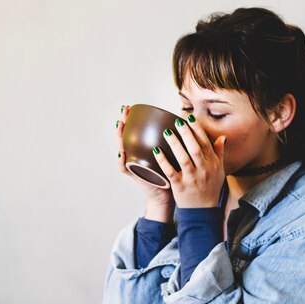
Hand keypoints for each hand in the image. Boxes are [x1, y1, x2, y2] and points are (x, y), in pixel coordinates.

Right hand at [116, 105, 173, 221]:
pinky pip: (124, 168)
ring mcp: (134, 165)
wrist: (168, 195)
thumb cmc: (172, 174)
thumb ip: (175, 141)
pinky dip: (121, 160)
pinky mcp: (135, 175)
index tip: (132, 106)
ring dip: (119, 137)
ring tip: (120, 125)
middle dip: (124, 122)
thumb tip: (185, 122)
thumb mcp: (172, 155)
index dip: (132, 119)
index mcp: (144, 150)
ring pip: (121, 149)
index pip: (135, 131)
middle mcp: (136, 156)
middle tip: (124, 110)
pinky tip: (121, 152)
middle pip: (126, 136)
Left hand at [153, 118, 225, 207]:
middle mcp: (203, 170)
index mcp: (212, 163)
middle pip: (195, 148)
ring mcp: (192, 178)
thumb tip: (222, 137)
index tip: (189, 117)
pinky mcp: (180, 186)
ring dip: (175, 144)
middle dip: (186, 133)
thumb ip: (219, 153)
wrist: (203, 211)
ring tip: (166, 131)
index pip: (205, 142)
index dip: (197, 129)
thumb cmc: (210, 188)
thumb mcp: (219, 170)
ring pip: (183, 158)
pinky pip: (170, 172)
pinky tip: (156, 150)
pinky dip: (163, 161)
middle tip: (177, 121)